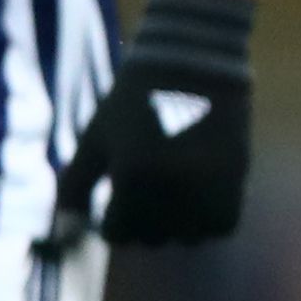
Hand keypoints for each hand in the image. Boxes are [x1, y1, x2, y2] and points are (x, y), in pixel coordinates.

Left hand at [47, 0, 255, 248]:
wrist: (193, 61)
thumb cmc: (135, 99)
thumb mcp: (97, 137)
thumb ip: (75, 184)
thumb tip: (64, 230)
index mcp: (132, 175)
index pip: (117, 233)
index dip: (111, 221)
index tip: (116, 202)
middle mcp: (172, 186)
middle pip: (152, 239)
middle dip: (143, 224)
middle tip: (143, 198)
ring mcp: (207, 184)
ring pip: (188, 237)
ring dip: (176, 227)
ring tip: (170, 200)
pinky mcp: (236, 178)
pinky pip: (221, 224)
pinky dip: (208, 221)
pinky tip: (196, 201)